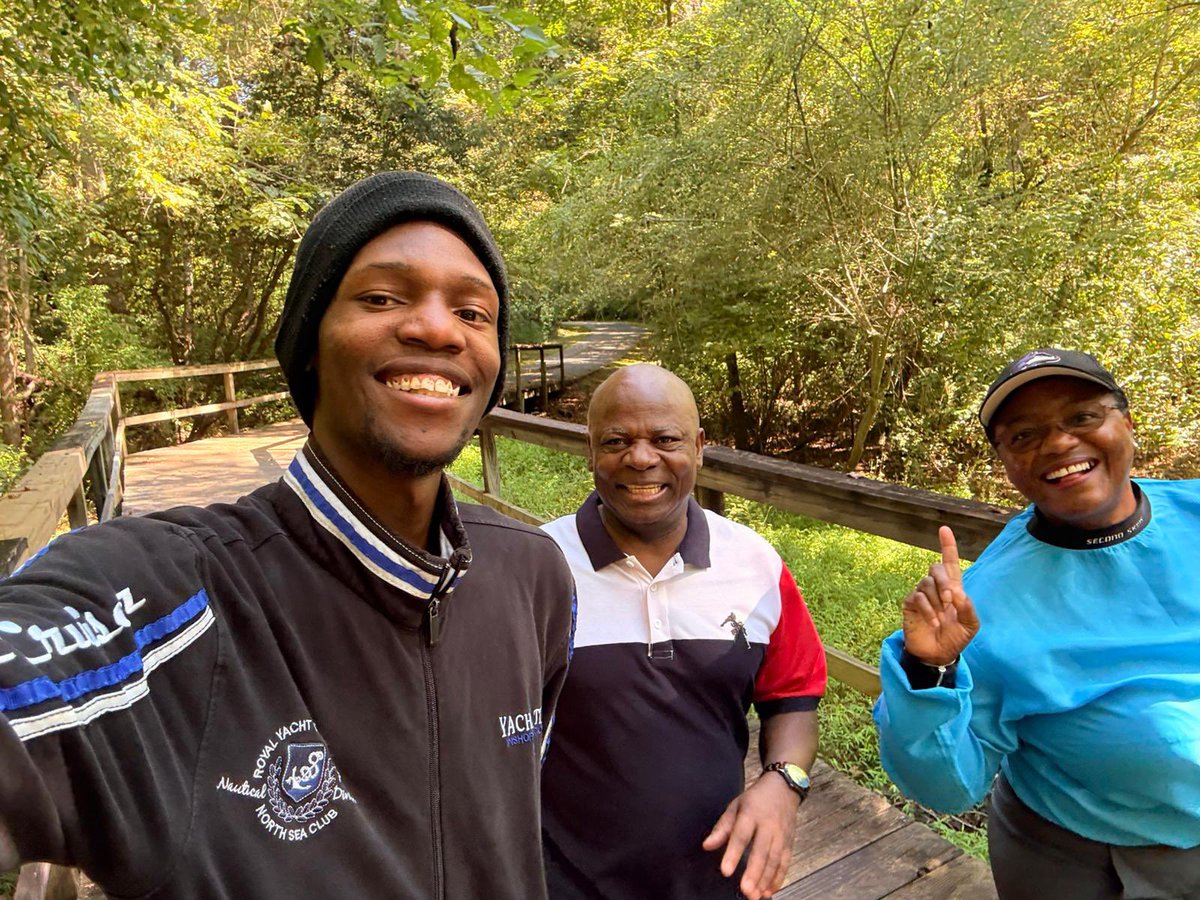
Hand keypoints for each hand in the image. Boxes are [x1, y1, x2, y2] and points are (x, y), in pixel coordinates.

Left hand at [701, 773, 799, 898]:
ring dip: (766, 880)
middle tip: (746, 891)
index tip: (726, 871)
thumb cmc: (756, 799)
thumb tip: (707, 846)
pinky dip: (778, 878)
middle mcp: (768, 826)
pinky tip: (770, 891)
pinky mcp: (790, 843)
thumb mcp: (735, 806)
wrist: (783, 788)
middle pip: (761, 852)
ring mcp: (781, 836)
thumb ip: (722, 828)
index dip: (733, 854)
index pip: (741, 836)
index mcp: (751, 814)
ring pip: (775, 860)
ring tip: (756, 896)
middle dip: (754, 873)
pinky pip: (785, 863)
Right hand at [901, 526, 979, 666]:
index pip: (949, 562)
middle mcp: (936, 588)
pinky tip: (933, 621)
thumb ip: (968, 607)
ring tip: (941, 617)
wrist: (938, 655)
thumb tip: (957, 593)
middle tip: (951, 599)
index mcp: (952, 588)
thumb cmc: (956, 638)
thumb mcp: (970, 625)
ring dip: (937, 600)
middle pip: (936, 568)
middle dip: (945, 581)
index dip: (947, 545)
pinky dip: (927, 609)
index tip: (944, 529)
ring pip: (926, 583)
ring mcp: (921, 595)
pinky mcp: (910, 604)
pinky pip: (917, 597)